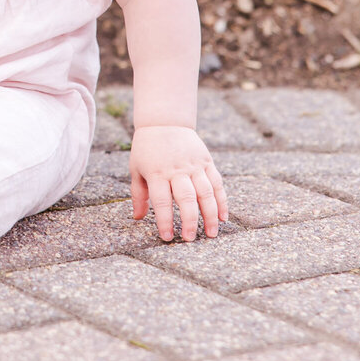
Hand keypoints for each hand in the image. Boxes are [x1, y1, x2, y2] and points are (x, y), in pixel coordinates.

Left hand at [129, 125, 227, 240]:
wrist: (164, 122)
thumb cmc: (147, 149)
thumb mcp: (136, 169)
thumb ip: (138, 194)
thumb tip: (138, 218)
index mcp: (157, 172)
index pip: (162, 201)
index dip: (165, 221)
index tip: (167, 237)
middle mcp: (176, 169)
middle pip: (186, 198)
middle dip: (189, 221)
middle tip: (190, 239)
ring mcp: (193, 165)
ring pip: (205, 192)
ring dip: (210, 215)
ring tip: (211, 234)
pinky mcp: (206, 161)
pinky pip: (216, 183)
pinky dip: (222, 201)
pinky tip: (223, 217)